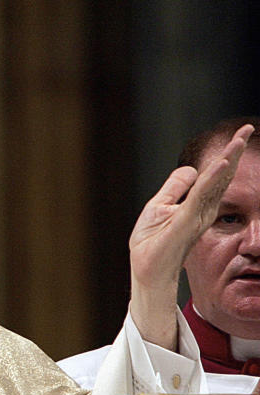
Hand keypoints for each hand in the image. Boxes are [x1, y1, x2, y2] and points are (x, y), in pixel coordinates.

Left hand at [128, 123, 254, 348]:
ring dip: (228, 159)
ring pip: (216, 182)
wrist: (146, 267)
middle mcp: (203, 208)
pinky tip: (222, 164)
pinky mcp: (186, 221)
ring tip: (240, 138)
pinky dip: (212, 178)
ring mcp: (196, 215)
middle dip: (234, 151)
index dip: (226, 156)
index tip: (239, 134)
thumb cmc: (151, 241)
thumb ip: (175, 188)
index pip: (214, 176)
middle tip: (248, 127)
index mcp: (197, 204)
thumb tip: (190, 169)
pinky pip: (202, 196)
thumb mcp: (159, 206)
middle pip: (221, 175)